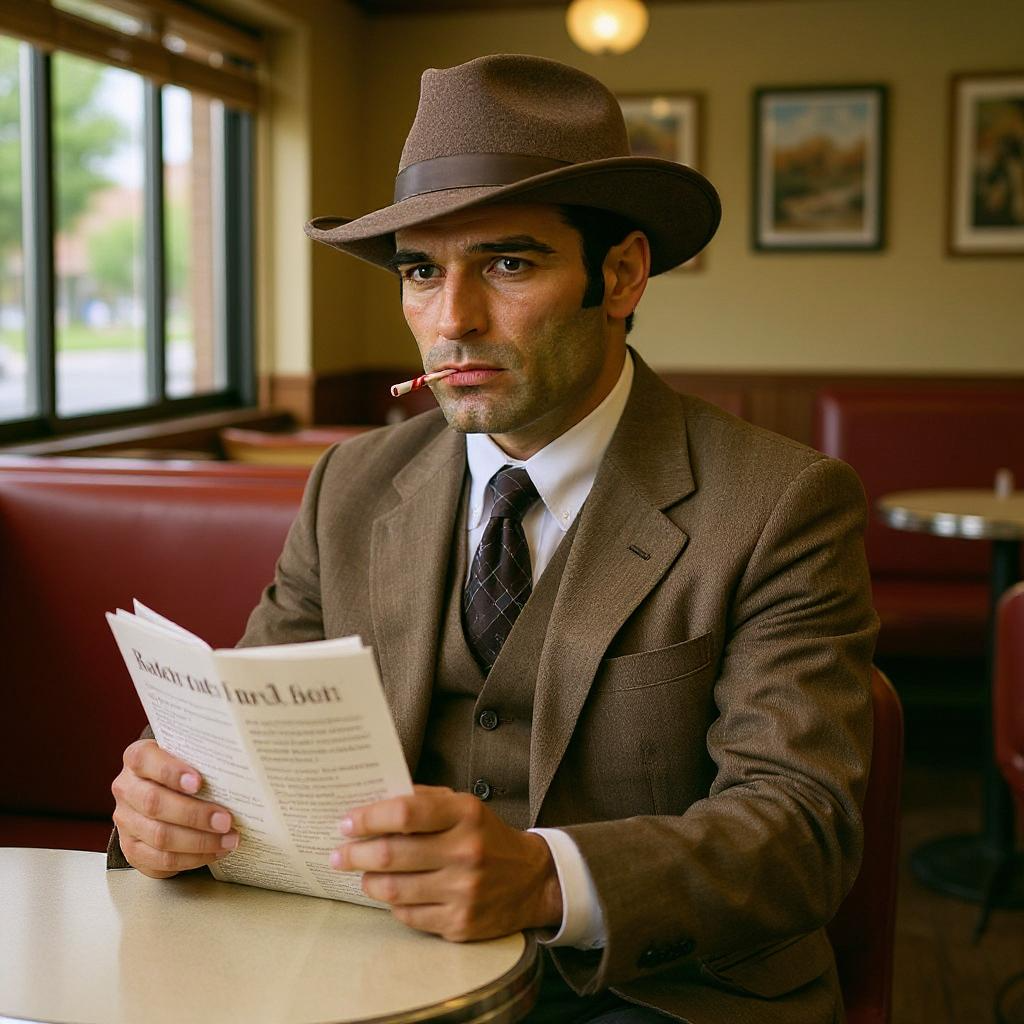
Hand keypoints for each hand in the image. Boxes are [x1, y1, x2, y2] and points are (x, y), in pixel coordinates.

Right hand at [111, 739, 238, 878]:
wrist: (162, 795)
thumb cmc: (183, 772)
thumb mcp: (189, 758)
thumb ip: (203, 760)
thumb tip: (241, 771)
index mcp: (137, 758)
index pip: (144, 759)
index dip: (171, 771)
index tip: (199, 783)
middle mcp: (126, 789)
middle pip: (154, 803)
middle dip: (195, 814)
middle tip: (226, 820)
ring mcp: (126, 822)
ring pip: (159, 836)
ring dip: (199, 841)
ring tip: (229, 839)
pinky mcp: (133, 850)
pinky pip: (161, 860)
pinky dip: (193, 858)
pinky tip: (215, 851)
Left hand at [330, 785, 562, 940]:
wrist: (531, 880)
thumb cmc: (485, 836)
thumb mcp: (463, 806)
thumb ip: (422, 802)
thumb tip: (371, 805)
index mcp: (465, 815)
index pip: (405, 813)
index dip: (368, 818)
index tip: (346, 823)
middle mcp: (466, 852)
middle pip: (391, 854)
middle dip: (355, 853)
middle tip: (339, 853)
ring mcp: (463, 892)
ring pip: (392, 890)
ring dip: (368, 881)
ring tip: (362, 873)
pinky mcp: (460, 924)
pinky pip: (408, 916)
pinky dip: (392, 904)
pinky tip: (392, 893)